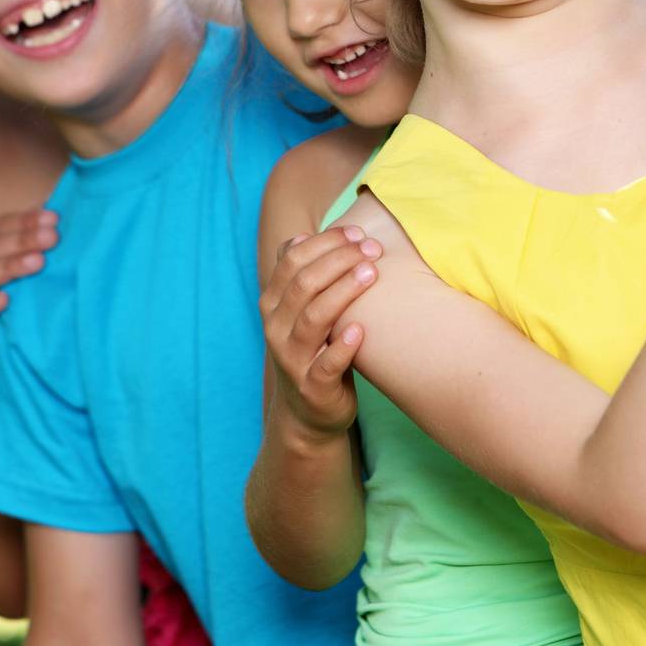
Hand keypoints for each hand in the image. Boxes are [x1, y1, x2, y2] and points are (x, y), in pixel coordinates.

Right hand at [0, 207, 58, 344]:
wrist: (25, 338)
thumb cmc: (39, 290)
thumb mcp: (46, 261)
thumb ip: (53, 237)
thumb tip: (78, 206)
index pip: (2, 227)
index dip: (26, 220)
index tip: (55, 218)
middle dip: (23, 240)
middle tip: (53, 238)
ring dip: (9, 267)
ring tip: (38, 262)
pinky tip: (5, 299)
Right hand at [258, 226, 380, 438]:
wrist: (307, 413)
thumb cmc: (313, 350)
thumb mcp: (301, 312)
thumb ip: (300, 277)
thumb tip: (304, 235)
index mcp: (273, 304)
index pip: (292, 260)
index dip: (324, 242)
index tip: (357, 232)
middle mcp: (276, 329)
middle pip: (304, 284)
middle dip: (339, 260)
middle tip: (372, 249)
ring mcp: (292, 360)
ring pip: (314, 318)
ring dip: (343, 292)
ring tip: (371, 274)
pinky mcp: (312, 387)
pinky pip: (325, 365)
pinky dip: (342, 346)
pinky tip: (360, 330)